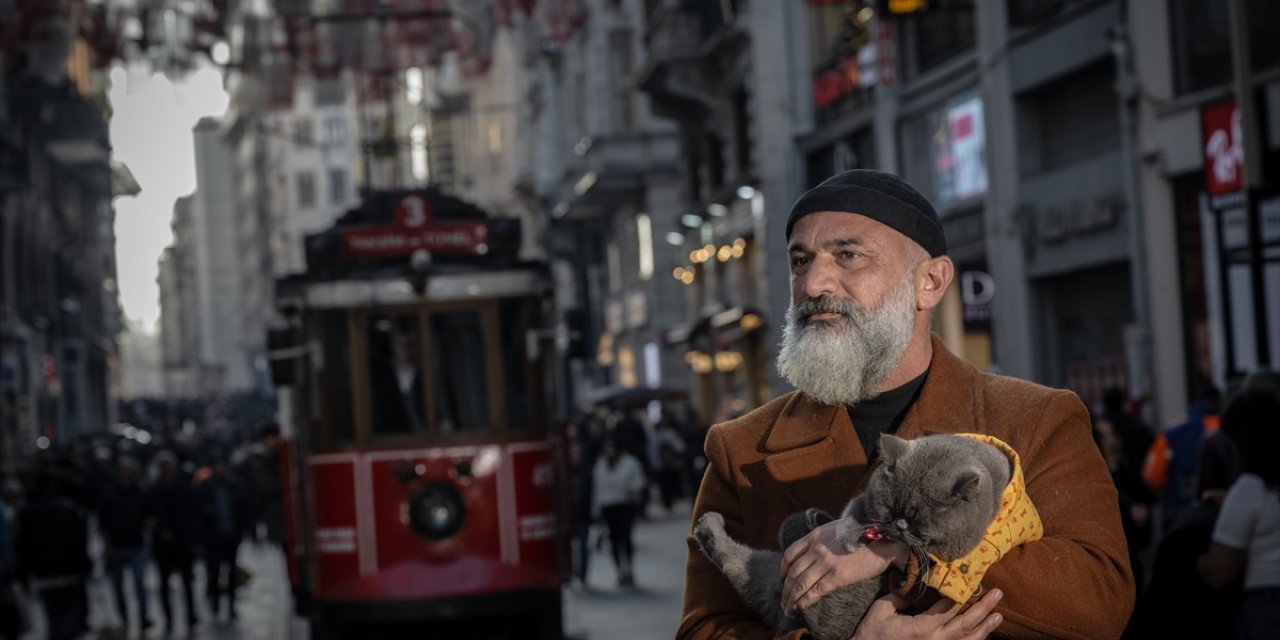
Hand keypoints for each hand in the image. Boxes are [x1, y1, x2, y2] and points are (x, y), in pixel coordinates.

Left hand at [779, 520, 905, 612]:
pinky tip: (801, 607)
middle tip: (783, 600)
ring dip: (792, 598)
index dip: (783, 569)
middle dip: (785, 589)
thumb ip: (824, 538)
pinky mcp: (838, 575)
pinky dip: (805, 600)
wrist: (884, 537)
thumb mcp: (837, 528)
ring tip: (788, 608)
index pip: (790, 554)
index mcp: (815, 536)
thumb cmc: (864, 533)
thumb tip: (818, 549)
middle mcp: (817, 548)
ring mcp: (826, 562)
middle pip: (792, 571)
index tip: (782, 579)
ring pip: (801, 583)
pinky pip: (816, 590)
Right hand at [851, 589, 1003, 639]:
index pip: (950, 608)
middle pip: (966, 624)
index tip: (976, 580)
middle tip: (998, 594)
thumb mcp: (882, 609)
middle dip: (984, 608)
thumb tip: (916, 580)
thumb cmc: (873, 632)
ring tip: (999, 615)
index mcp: (923, 628)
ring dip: (985, 627)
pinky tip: (982, 634)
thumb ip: (902, 595)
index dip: (965, 593)